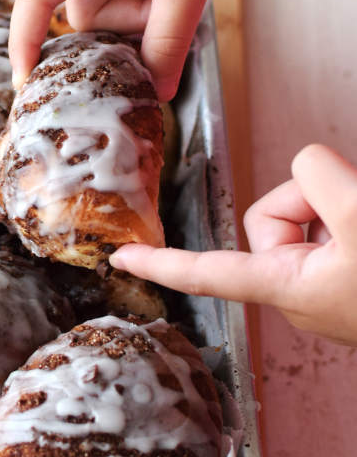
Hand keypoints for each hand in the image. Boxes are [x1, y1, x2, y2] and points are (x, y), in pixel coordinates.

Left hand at [109, 144, 356, 344]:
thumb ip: (319, 180)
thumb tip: (305, 164)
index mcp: (288, 288)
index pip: (205, 274)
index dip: (159, 263)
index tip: (122, 258)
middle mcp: (298, 292)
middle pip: (270, 219)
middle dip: (309, 199)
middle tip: (351, 205)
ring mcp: (325, 286)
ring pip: (307, 218)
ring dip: (336, 207)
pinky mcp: (348, 279)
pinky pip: (333, 231)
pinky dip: (348, 219)